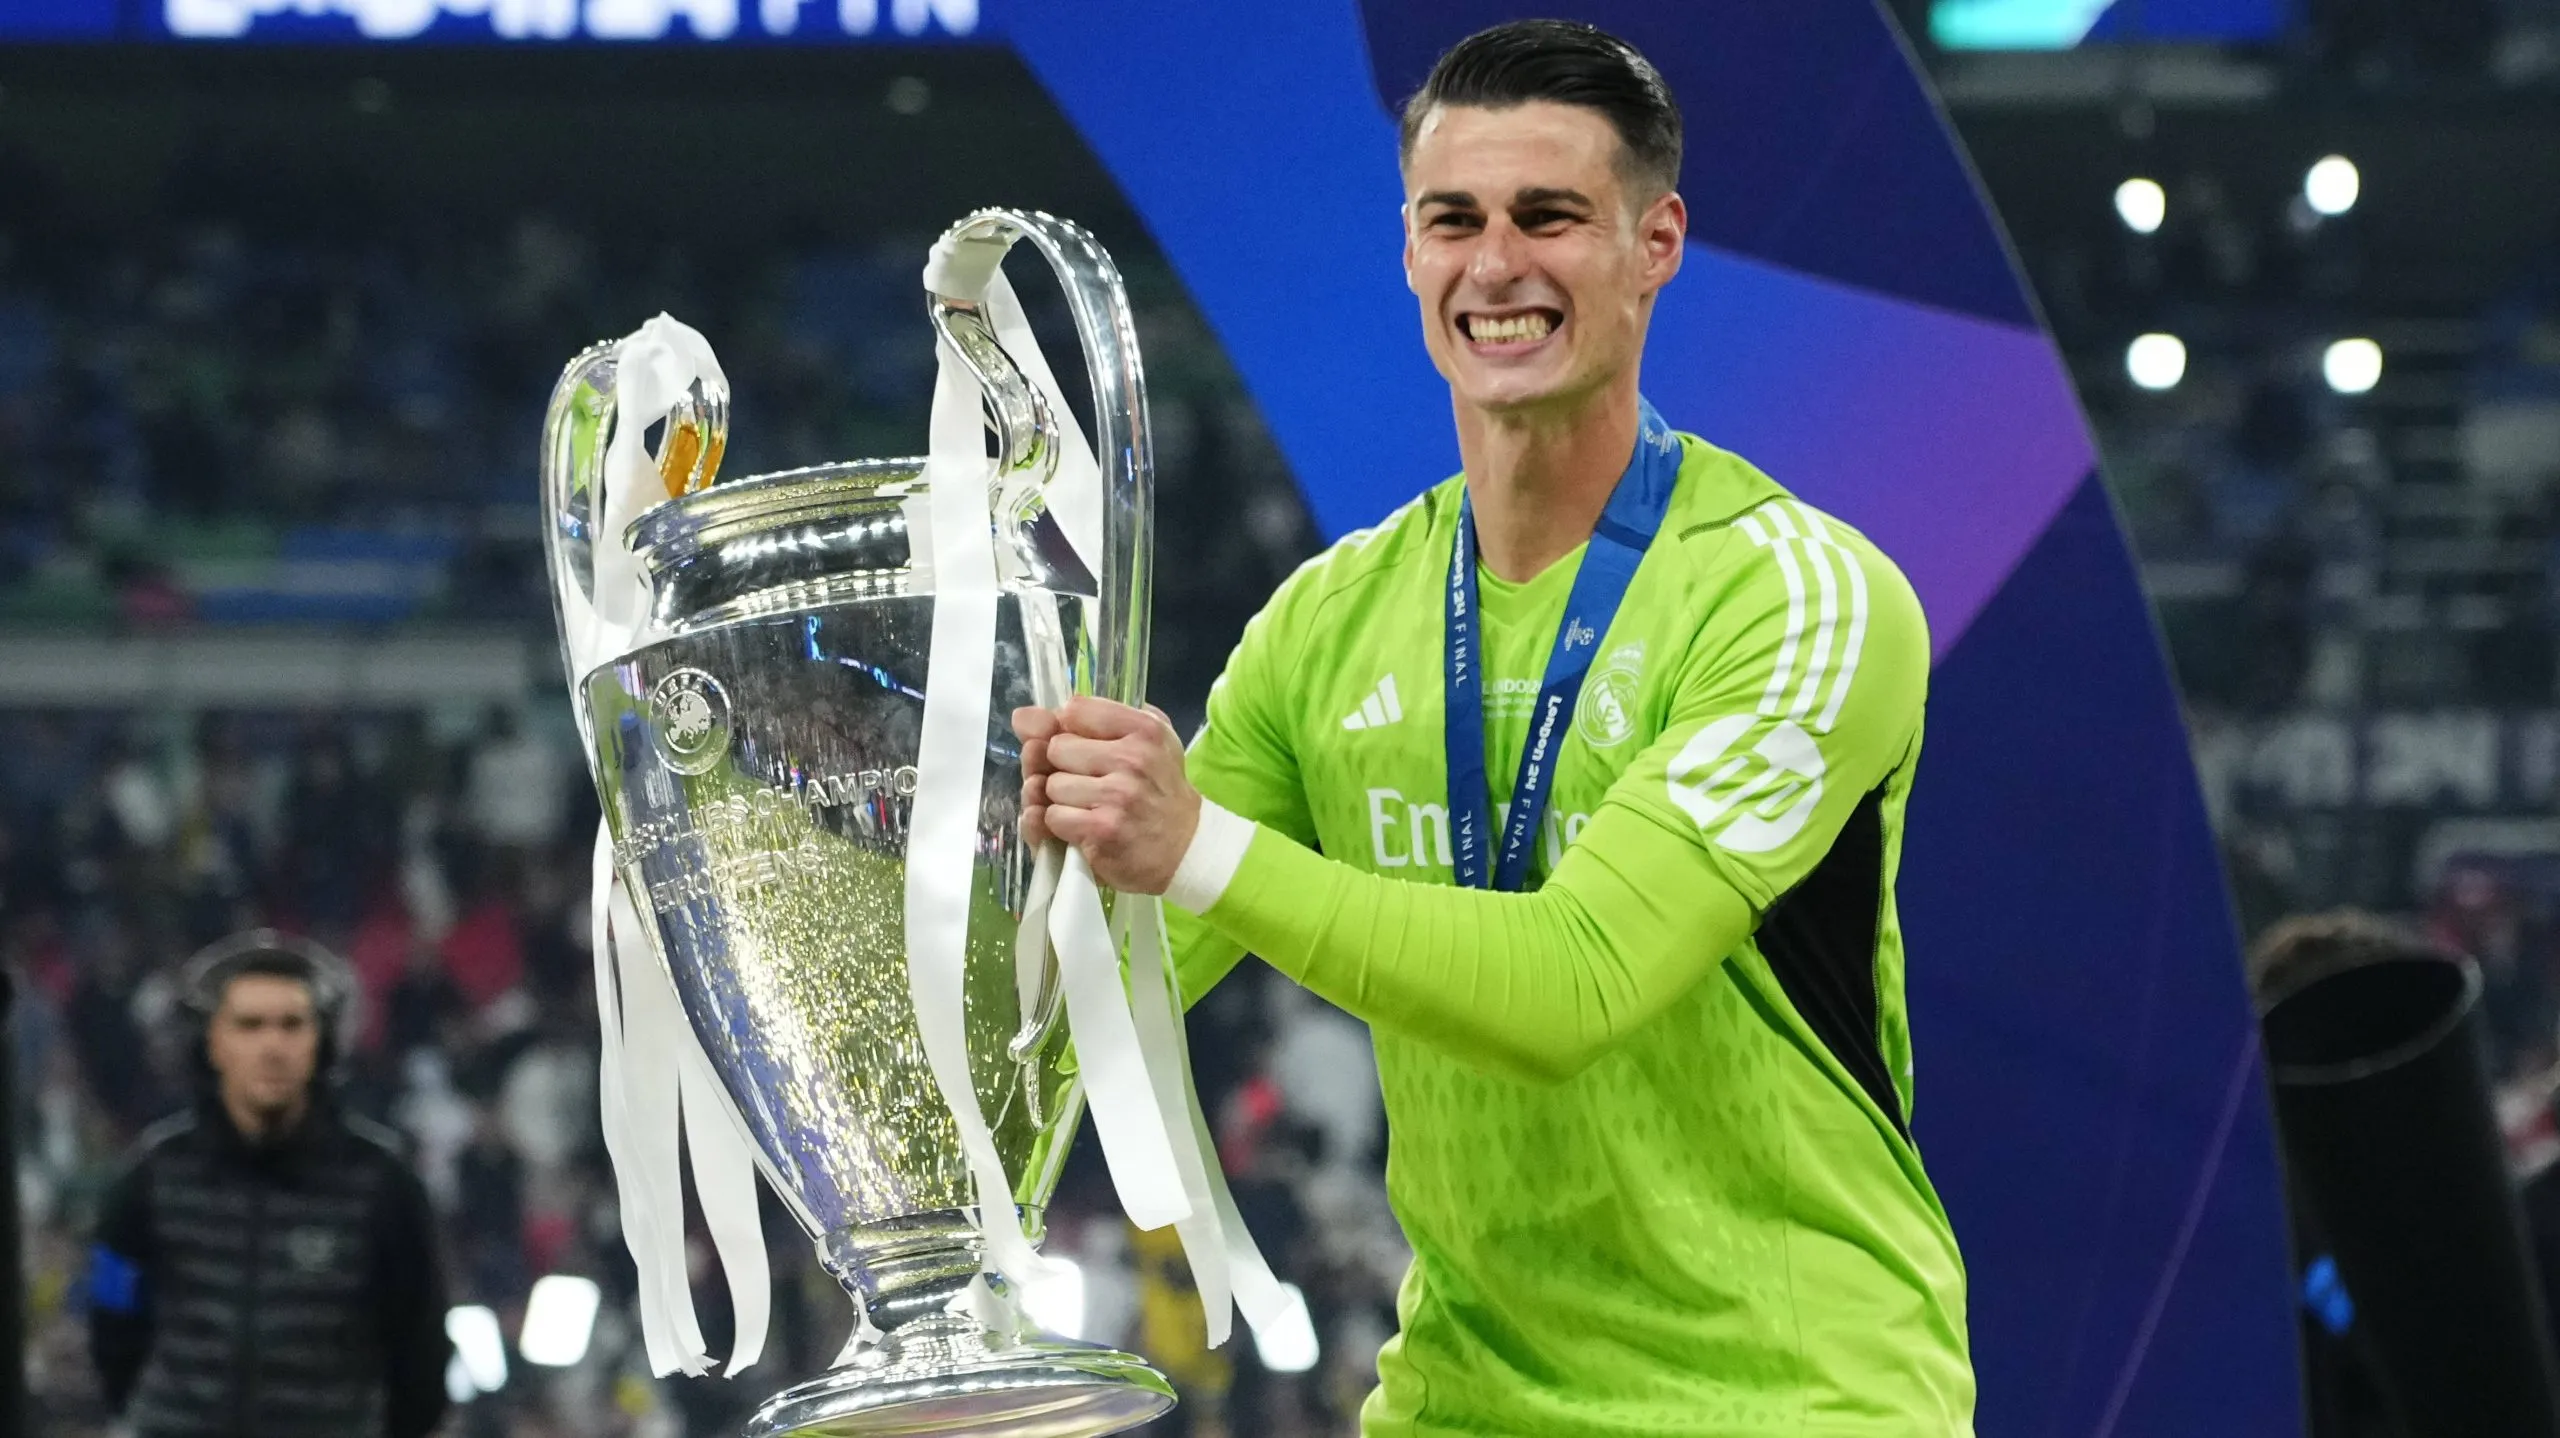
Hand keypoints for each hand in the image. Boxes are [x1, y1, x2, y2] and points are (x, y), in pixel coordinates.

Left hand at [1012, 697, 1198, 894]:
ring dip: (1061, 799)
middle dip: (1063, 767)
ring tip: (1089, 807)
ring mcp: (1117, 796)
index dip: (1070, 730)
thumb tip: (1022, 717)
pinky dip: (1062, 825)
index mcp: (1144, 729)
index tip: (1083, 747)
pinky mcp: (1102, 830)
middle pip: (1056, 748)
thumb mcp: (1142, 743)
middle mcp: (1132, 758)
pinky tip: (1085, 827)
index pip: (1075, 710)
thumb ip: (1089, 721)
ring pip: (1050, 785)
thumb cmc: (1160, 789)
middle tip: (1088, 783)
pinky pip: (1052, 817)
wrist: (1187, 847)